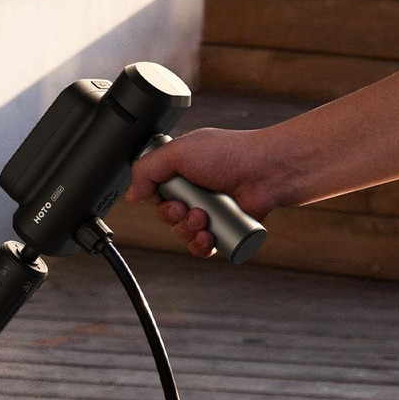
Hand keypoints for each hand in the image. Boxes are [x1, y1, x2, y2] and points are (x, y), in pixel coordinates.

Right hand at [126, 128, 279, 257]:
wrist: (267, 171)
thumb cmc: (230, 154)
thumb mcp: (177, 152)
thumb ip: (146, 169)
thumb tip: (132, 195)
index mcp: (182, 173)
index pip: (156, 195)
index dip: (157, 201)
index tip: (165, 197)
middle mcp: (195, 193)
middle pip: (167, 217)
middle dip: (173, 216)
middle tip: (188, 207)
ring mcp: (210, 212)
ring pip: (182, 234)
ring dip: (187, 230)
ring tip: (203, 218)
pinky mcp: (224, 229)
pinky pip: (202, 248)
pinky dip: (200, 246)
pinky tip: (207, 237)